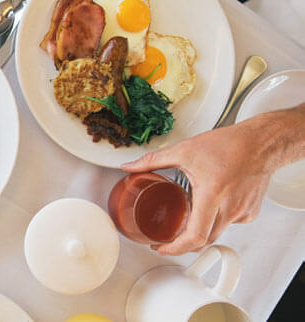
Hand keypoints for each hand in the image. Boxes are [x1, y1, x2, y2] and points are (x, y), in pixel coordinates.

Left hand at [122, 104, 304, 255]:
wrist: (261, 143)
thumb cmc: (229, 145)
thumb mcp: (184, 151)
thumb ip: (153, 161)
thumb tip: (130, 167)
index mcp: (212, 195)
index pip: (195, 236)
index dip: (175, 248)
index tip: (161, 248)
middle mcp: (229, 207)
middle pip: (204, 240)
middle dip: (183, 244)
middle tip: (166, 239)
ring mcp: (242, 212)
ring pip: (217, 232)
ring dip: (199, 231)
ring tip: (185, 220)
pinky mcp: (250, 212)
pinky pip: (229, 224)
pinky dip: (215, 220)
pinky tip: (208, 207)